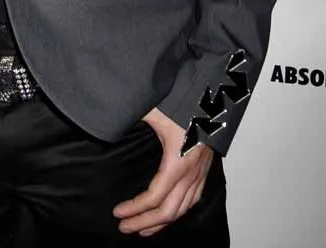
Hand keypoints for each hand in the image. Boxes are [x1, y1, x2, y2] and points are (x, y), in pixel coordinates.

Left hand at [113, 107, 212, 236]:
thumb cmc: (185, 101)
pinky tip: (169, 214)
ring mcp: (200, 173)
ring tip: (143, 229)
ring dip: (161, 223)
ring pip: (182, 209)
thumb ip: (132, 114)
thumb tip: (111, 117)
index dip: (135, 208)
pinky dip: (179, 212)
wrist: (213, 96)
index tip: (118, 212)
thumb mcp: (154, 109)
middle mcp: (190, 173)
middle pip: (168, 211)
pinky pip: (193, 200)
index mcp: (177, 162)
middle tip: (124, 227)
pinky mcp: (205, 169)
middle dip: (144, 223)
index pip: (154, 197)